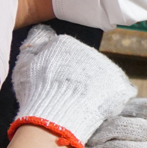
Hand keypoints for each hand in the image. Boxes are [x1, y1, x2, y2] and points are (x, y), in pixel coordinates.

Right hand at [11, 26, 136, 147]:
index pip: (66, 54)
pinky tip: (99, 106)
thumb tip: (44, 31)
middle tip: (69, 96)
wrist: (57, 115)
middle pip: (85, 65)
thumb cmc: (36, 92)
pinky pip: (120, 90)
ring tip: (82, 103)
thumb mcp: (25, 65)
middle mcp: (90, 51)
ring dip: (97, 88)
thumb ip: (34, 45)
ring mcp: (108, 67)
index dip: (60, 71)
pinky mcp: (121, 85)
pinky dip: (112, 98)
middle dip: (80, 78)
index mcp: (66, 44)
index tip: (55, 83)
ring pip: (103, 76)